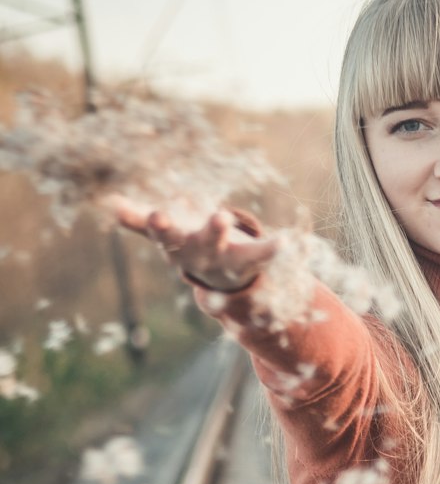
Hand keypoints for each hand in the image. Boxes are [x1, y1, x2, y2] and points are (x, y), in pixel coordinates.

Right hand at [106, 195, 276, 291]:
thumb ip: (138, 221)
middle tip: (178, 213)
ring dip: (218, 231)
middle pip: (191, 243)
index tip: (156, 214)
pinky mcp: (249, 260)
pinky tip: (286, 242)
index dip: (160, 227)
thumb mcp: (166, 235)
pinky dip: (273, 250)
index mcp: (178, 247)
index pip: (165, 236)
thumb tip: (109, 203)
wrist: (222, 281)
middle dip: (187, 230)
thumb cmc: (190, 247)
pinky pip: (262, 254)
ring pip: (221, 248)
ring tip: (221, 213)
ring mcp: (224, 259)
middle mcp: (200, 255)